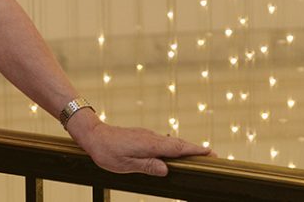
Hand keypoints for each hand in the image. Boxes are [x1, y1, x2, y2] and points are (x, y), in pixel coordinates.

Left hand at [67, 112, 213, 175]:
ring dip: (184, 147)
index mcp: (150, 144)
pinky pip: (162, 141)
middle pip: (178, 143)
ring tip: (197, 155)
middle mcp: (151, 137)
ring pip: (170, 141)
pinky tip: (173, 152)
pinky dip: (172, 145)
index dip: (195, 150)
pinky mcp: (141, 135)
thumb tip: (166, 169)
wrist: (92, 134)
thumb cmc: (106, 151)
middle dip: (195, 148)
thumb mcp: (125, 164)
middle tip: (211, 155)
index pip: (177, 148)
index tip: (211, 153)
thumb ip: (146, 166)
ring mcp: (146, 135)